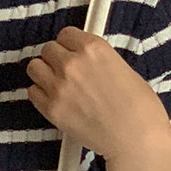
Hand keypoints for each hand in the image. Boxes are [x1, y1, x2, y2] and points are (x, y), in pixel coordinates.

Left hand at [25, 26, 170, 163]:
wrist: (134, 136)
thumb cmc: (138, 106)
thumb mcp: (121, 67)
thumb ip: (96, 60)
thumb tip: (84, 61)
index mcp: (94, 48)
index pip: (65, 34)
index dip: (68, 44)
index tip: (71, 52)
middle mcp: (73, 64)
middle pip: (47, 49)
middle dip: (55, 58)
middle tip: (65, 70)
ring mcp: (59, 87)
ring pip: (34, 68)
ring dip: (43, 73)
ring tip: (55, 82)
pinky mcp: (51, 110)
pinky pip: (32, 92)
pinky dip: (39, 94)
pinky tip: (53, 99)